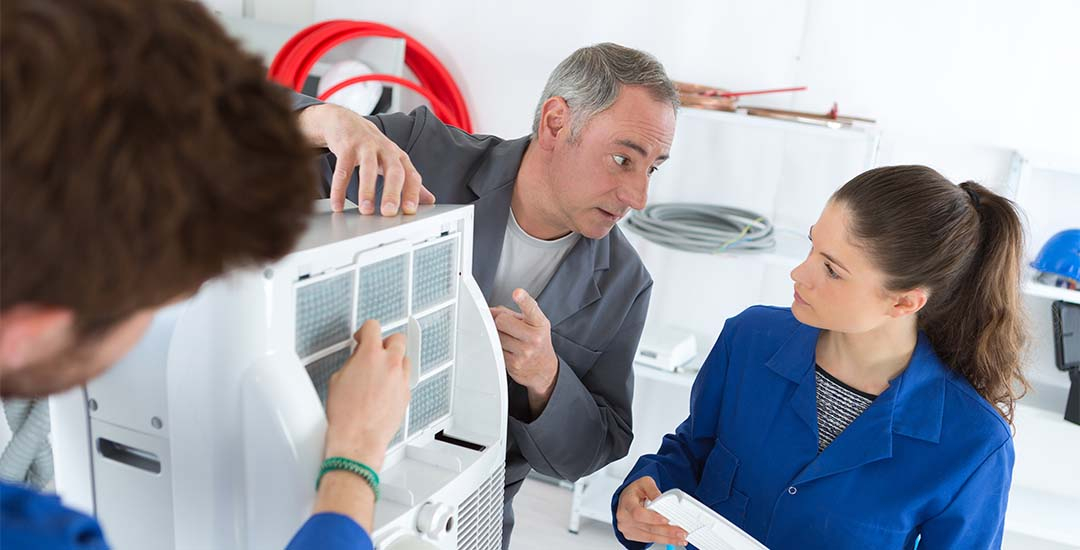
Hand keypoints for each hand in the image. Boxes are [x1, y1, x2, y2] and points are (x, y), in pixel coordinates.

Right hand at [296, 103, 434, 214]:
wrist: (346, 123)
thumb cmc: (373, 148)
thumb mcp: (393, 162)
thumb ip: (410, 182)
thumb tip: (430, 201)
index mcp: (399, 158)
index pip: (411, 176)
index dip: (413, 193)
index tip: (410, 212)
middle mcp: (386, 150)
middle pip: (393, 171)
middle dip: (392, 192)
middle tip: (388, 212)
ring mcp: (366, 146)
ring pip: (368, 169)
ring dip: (367, 191)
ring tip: (365, 211)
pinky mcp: (346, 146)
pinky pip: (343, 169)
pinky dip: (339, 188)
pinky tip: (338, 205)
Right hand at [323, 320, 410, 471]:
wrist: (357, 440)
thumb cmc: (345, 415)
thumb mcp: (338, 380)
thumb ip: (352, 362)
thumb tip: (357, 360)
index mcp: (370, 356)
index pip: (373, 327)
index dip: (365, 331)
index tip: (362, 338)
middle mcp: (390, 365)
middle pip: (397, 339)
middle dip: (386, 342)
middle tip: (375, 351)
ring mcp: (401, 380)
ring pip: (405, 359)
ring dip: (394, 361)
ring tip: (380, 372)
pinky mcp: (406, 396)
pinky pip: (405, 379)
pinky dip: (396, 380)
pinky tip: (384, 389)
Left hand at [490, 289, 557, 415]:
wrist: (544, 369)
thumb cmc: (537, 341)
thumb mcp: (533, 324)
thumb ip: (512, 313)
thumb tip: (489, 311)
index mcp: (540, 324)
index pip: (531, 308)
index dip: (523, 300)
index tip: (517, 293)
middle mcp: (534, 338)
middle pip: (501, 320)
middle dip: (500, 321)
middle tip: (507, 326)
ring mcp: (524, 352)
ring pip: (495, 335)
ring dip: (497, 335)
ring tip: (509, 338)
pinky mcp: (513, 364)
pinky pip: (495, 349)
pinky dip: (497, 347)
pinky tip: (508, 349)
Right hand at [615, 476, 687, 546]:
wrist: (626, 499)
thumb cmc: (635, 491)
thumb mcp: (644, 483)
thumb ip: (653, 490)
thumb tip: (662, 499)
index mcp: (627, 503)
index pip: (638, 513)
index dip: (652, 518)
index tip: (666, 520)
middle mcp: (624, 518)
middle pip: (647, 528)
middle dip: (667, 531)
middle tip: (681, 532)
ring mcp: (627, 528)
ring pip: (650, 537)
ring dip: (667, 539)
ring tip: (681, 538)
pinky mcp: (632, 535)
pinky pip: (649, 540)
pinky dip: (663, 540)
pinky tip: (673, 540)